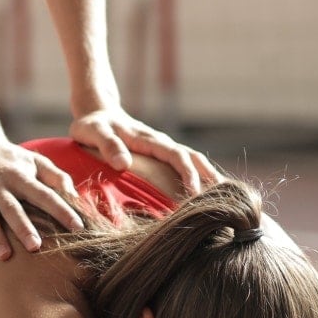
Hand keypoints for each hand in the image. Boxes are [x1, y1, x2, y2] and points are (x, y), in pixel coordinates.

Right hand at [0, 137, 82, 260]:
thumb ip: (57, 177)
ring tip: (6, 256)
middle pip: (12, 208)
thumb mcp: (35, 161)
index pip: (44, 194)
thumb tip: (76, 197)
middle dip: (23, 227)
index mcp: (20, 176)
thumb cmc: (11, 159)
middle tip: (36, 247)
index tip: (78, 227)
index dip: (61, 210)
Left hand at [68, 108, 220, 195]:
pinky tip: (207, 198)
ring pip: (194, 162)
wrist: (98, 113)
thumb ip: (107, 145)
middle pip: (194, 158)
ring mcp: (164, 150)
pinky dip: (200, 179)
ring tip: (225, 203)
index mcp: (149, 138)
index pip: (176, 155)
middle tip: (221, 203)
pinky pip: (186, 167)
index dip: (187, 173)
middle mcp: (162, 143)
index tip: (195, 193)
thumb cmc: (93, 126)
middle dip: (208, 178)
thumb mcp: (93, 132)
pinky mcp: (162, 157)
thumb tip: (123, 163)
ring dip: (209, 179)